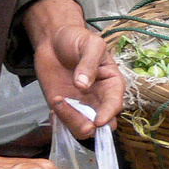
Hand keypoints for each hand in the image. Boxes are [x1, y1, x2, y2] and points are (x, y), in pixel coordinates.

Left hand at [23, 0, 122, 137]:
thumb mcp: (90, 44)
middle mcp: (99, 100)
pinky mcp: (64, 108)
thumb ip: (89, 62)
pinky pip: (65, 123)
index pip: (115, 104)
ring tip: (58, 101)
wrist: (53, 39)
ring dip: (72, 122)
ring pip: (83, 128)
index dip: (108, 114)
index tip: (98, 121)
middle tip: (78, 118)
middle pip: (103, 125)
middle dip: (92, 126)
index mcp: (112, 84)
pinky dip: (60, 119)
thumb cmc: (77, 39)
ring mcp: (81, 106)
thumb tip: (82, 85)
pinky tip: (54, 102)